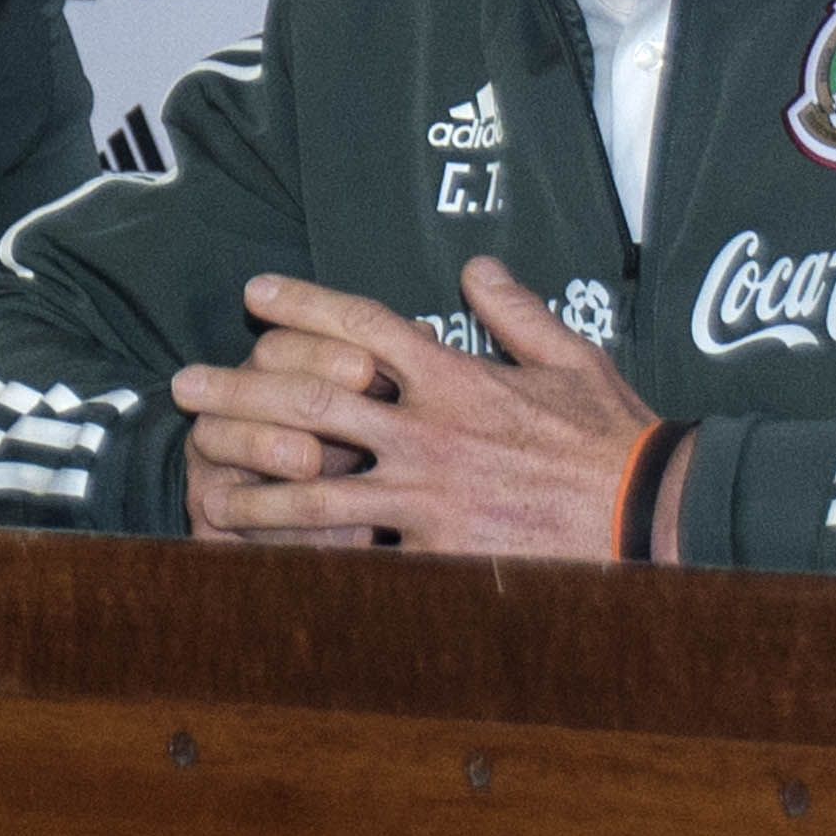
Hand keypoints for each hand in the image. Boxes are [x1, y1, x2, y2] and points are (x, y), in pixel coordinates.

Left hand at [168, 259, 672, 560]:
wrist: (652, 517)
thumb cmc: (614, 438)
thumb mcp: (571, 357)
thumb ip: (515, 311)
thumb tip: (476, 267)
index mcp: (454, 377)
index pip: (361, 324)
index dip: (301, 304)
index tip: (254, 293)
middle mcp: (428, 431)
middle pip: (310, 401)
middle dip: (239, 392)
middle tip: (184, 387)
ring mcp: (429, 496)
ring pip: (316, 489)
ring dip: (252, 487)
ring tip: (204, 487)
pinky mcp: (439, 554)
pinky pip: (362, 558)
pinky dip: (314, 564)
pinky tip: (270, 567)